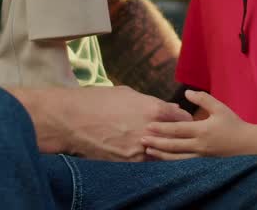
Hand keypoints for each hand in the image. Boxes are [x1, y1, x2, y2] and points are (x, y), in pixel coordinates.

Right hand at [60, 85, 191, 161]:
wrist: (72, 119)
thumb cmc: (99, 100)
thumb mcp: (128, 94)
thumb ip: (153, 102)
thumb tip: (172, 107)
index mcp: (153, 109)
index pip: (183, 118)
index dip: (184, 119)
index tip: (182, 121)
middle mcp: (151, 129)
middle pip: (177, 137)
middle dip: (179, 136)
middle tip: (178, 135)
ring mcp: (140, 148)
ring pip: (164, 153)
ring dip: (165, 149)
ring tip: (163, 145)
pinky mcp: (128, 161)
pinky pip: (147, 161)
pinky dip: (149, 157)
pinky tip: (145, 152)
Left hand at [142, 89, 252, 159]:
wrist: (246, 143)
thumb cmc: (232, 122)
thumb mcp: (219, 107)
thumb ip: (203, 98)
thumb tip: (187, 92)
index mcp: (203, 130)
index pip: (178, 130)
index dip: (163, 128)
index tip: (149, 126)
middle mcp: (200, 144)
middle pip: (174, 145)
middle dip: (156, 142)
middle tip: (141, 139)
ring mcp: (200, 154)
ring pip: (177, 157)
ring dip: (161, 154)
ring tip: (147, 151)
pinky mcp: (202, 159)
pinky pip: (183, 161)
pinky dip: (170, 160)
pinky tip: (161, 157)